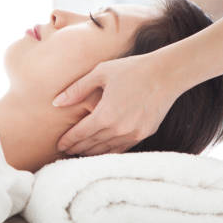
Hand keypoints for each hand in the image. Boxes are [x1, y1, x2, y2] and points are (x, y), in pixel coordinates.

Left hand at [52, 52, 178, 155]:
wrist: (166, 74)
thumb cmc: (132, 69)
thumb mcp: (101, 72)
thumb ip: (77, 89)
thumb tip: (56, 102)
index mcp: (105, 114)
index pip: (80, 134)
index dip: (68, 141)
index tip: (59, 145)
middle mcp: (118, 129)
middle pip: (91, 145)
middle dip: (77, 148)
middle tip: (66, 151)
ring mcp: (132, 134)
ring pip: (106, 150)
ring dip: (92, 153)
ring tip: (80, 153)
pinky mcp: (143, 134)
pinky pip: (122, 148)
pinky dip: (109, 151)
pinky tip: (102, 150)